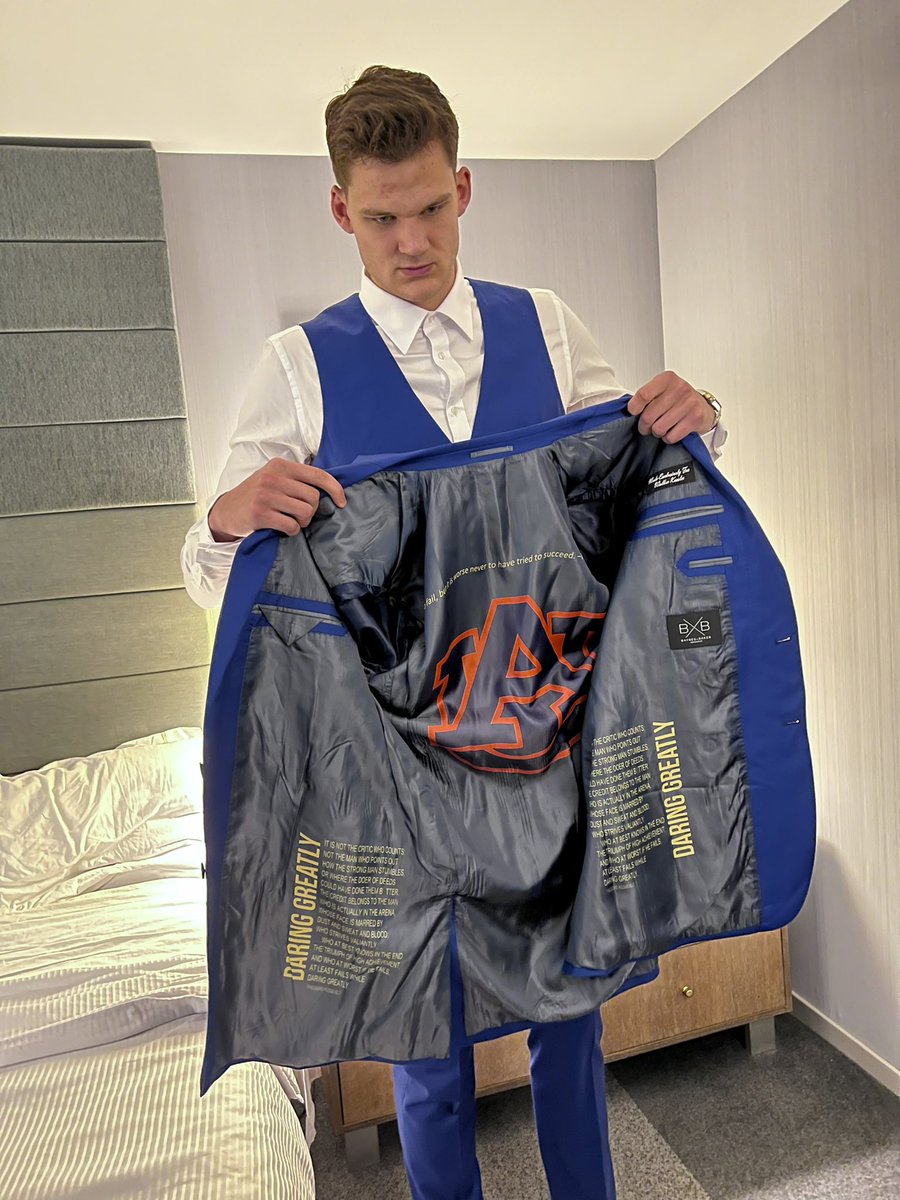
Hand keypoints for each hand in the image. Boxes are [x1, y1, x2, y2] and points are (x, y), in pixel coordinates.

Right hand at [207, 459, 345, 541]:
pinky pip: (291, 526)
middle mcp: (273, 477)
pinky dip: (291, 531)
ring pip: (304, 512)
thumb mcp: (273, 478)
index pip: (317, 474)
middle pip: (313, 497)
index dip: (335, 489)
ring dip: (301, 521)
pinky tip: (280, 527)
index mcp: (280, 465)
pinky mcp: (260, 514)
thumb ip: (296, 480)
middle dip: (311, 511)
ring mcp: (265, 495)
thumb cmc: (256, 496)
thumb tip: (329, 490)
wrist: (226, 511)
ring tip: (289, 520)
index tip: (342, 502)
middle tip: (299, 515)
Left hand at [627, 372, 716, 441]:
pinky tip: (671, 431)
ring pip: (659, 428)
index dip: (634, 407)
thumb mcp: (662, 390)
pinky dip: (668, 438)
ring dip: (657, 432)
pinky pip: (671, 436)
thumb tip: (630, 410)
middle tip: (646, 426)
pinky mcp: (695, 418)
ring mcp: (689, 403)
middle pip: (649, 415)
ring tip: (661, 427)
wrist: (703, 406)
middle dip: (644, 425)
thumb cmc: (678, 399)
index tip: (633, 412)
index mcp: (667, 379)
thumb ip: (647, 396)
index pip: (643, 394)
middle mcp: (679, 388)